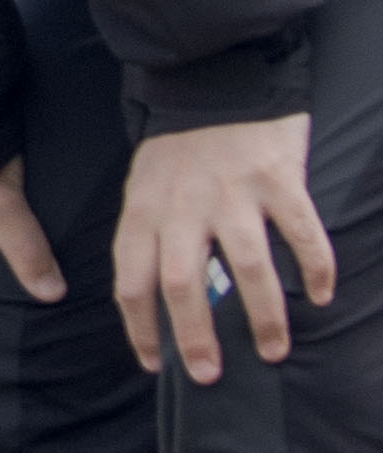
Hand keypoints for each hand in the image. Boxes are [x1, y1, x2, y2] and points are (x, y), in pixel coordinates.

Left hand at [115, 114, 334, 382]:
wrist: (214, 76)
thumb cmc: (178, 146)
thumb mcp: (145, 187)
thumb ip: (151, 237)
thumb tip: (161, 303)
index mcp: (145, 210)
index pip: (132, 282)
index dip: (141, 329)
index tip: (156, 365)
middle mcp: (185, 206)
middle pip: (184, 285)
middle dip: (196, 338)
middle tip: (210, 376)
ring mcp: (233, 193)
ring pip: (248, 268)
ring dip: (263, 318)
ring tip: (272, 352)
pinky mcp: (277, 178)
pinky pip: (302, 234)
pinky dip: (315, 269)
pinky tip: (321, 297)